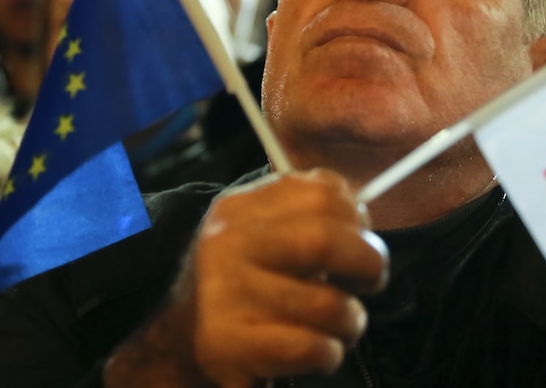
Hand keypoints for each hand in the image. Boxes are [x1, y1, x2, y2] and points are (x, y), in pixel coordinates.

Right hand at [103, 169, 388, 387]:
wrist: (176, 337)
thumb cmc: (245, 284)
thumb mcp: (263, 232)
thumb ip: (308, 215)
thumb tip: (364, 222)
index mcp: (242, 207)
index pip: (324, 192)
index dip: (359, 220)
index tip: (360, 242)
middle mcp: (228, 244)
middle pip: (325, 241)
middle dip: (368, 265)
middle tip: (370, 282)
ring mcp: (225, 293)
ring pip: (328, 305)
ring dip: (352, 321)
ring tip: (341, 325)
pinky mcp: (227, 344)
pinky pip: (311, 347)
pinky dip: (330, 354)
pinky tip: (319, 350)